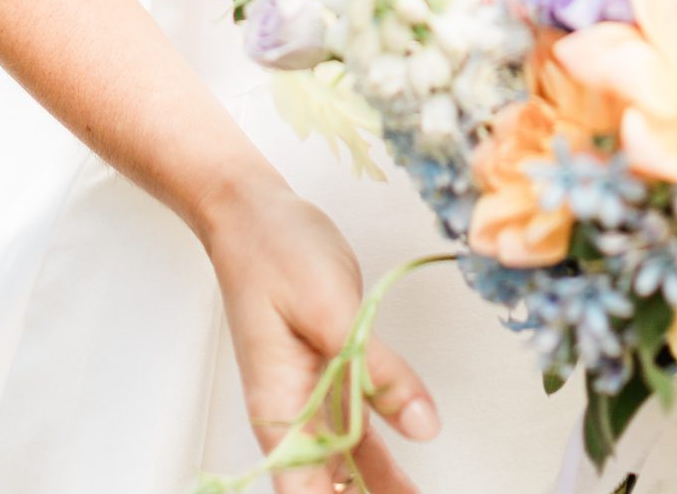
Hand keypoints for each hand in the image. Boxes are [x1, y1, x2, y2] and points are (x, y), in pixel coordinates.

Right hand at [201, 171, 439, 493]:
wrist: (253, 212)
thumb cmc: (275, 252)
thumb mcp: (331, 308)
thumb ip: (377, 370)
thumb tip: (423, 427)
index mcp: (281, 408)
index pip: (305, 492)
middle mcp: (293, 415)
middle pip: (329, 489)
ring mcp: (310, 398)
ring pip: (347, 467)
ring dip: (379, 489)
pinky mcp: (328, 376)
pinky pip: (356, 432)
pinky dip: (379, 460)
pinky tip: (405, 482)